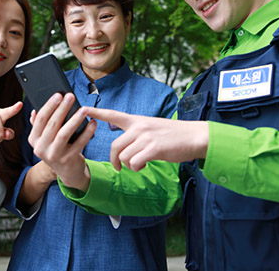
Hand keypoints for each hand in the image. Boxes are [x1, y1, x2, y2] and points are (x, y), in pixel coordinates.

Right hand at [29, 93, 96, 190]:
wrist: (67, 171)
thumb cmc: (57, 148)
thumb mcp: (45, 138)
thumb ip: (40, 125)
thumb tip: (35, 110)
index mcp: (34, 139)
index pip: (40, 119)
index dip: (49, 105)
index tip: (59, 94)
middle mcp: (41, 148)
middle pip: (52, 124)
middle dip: (62, 108)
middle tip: (71, 96)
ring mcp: (54, 155)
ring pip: (64, 133)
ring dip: (75, 120)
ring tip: (84, 109)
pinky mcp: (68, 160)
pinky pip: (79, 143)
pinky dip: (87, 132)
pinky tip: (93, 123)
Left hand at [82, 107, 208, 171]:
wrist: (195, 136)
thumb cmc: (174, 135)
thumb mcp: (153, 127)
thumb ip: (137, 133)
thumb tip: (125, 146)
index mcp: (137, 120)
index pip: (113, 115)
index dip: (97, 113)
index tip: (83, 110)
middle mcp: (139, 127)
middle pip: (115, 146)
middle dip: (115, 160)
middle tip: (120, 168)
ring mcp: (146, 137)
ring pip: (124, 156)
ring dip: (129, 165)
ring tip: (140, 164)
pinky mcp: (153, 149)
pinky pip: (134, 163)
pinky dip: (138, 168)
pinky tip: (146, 165)